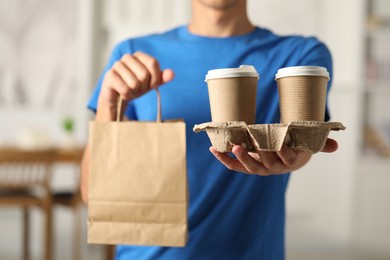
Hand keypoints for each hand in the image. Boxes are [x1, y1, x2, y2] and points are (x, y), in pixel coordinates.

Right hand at [97, 51, 173, 119]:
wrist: (118, 97)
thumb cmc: (135, 87)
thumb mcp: (151, 83)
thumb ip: (162, 78)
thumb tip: (172, 74)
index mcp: (139, 56)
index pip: (153, 63)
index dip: (155, 78)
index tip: (151, 84)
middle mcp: (127, 57)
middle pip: (144, 74)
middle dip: (143, 86)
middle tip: (137, 88)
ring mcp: (116, 65)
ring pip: (134, 83)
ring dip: (134, 92)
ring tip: (129, 90)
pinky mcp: (109, 76)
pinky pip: (125, 89)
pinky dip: (127, 95)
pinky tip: (122, 94)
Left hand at [209, 138, 337, 175]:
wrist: (285, 156)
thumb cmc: (297, 147)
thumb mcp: (309, 145)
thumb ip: (322, 145)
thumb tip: (337, 145)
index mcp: (289, 163)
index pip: (286, 159)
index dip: (282, 151)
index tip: (278, 141)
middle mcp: (273, 168)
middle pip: (265, 163)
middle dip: (257, 153)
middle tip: (250, 142)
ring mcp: (258, 168)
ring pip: (248, 167)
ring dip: (239, 158)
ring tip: (232, 146)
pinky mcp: (246, 166)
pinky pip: (234, 166)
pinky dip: (224, 159)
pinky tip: (214, 149)